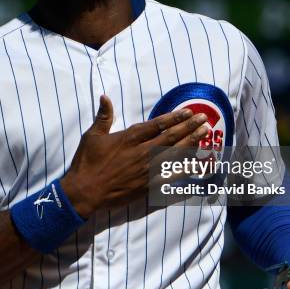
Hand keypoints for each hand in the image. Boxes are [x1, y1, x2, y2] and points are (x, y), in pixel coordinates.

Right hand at [61, 94, 209, 216]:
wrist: (84, 192)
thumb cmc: (86, 163)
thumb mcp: (92, 136)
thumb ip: (104, 116)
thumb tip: (105, 96)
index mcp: (130, 138)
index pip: (158, 124)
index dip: (175, 117)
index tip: (189, 112)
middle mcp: (142, 152)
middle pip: (171, 137)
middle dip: (189, 127)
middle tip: (204, 120)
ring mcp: (147, 170)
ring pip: (175, 155)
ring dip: (192, 145)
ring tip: (205, 136)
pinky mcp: (148, 186)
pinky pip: (172, 179)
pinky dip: (186, 173)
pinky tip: (198, 168)